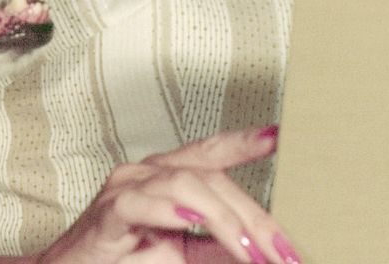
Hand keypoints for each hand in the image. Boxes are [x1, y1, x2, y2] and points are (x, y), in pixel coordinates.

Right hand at [35, 126, 299, 263]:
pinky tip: (192, 220)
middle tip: (282, 251)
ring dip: (224, 220)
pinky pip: (139, 203)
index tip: (282, 136)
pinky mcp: (106, 213)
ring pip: (185, 184)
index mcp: (166, 176)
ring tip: (250, 251)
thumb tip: (259, 250)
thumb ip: (214, 248)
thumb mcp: (179, 254)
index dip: (246, 141)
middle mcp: (147, 172)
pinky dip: (170, 210)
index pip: (212, 152)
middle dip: (253, 215)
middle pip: (212, 177)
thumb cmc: (120, 260)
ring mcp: (125, 187)